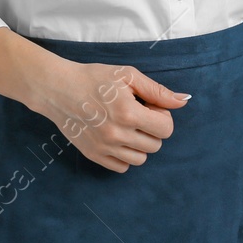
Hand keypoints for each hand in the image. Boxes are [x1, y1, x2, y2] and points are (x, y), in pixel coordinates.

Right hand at [28, 60, 190, 172]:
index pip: (166, 129)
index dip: (163, 116)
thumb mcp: (128, 75)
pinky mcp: (93, 155)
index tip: (149, 107)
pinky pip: (122, 167)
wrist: (58, 89)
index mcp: (128, 113)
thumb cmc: (94, 78)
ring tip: (127, 126)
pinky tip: (118, 137)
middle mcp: (117, 135)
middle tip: (137, 114)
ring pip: (141, 159)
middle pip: (155, 145)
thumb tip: (184, 101)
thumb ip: (158, 91)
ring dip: (140, 143)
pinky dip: (125, 155)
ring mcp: (104, 148)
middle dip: (153, 129)